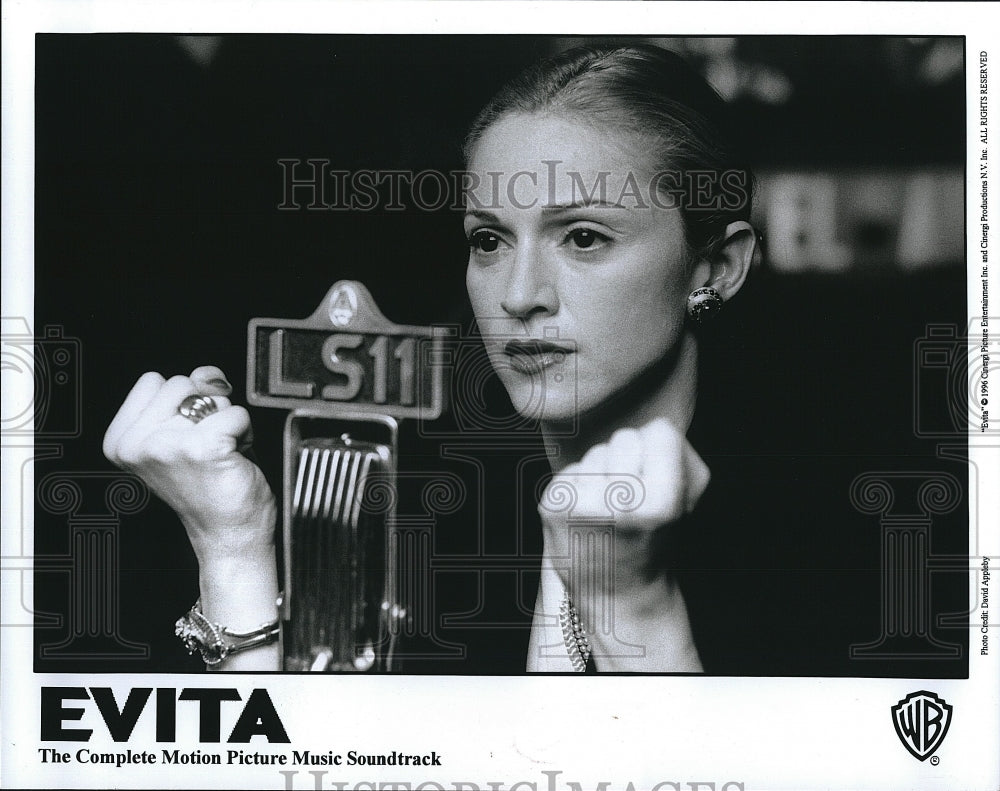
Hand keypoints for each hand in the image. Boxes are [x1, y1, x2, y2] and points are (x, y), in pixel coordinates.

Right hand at [103, 365, 276, 561]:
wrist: (227, 532)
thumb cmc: (208, 486)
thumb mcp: (184, 431)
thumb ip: (187, 394)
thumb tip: (205, 373)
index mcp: (121, 440)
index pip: (154, 381)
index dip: (181, 400)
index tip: (186, 432)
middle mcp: (137, 444)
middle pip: (181, 383)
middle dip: (204, 410)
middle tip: (206, 446)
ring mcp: (167, 445)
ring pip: (210, 397)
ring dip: (224, 421)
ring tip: (218, 452)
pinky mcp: (202, 447)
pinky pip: (236, 413)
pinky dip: (244, 431)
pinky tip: (232, 457)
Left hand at [538, 417, 707, 669]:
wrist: (618, 595)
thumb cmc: (656, 542)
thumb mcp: (688, 503)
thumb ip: (678, 455)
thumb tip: (653, 428)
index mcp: (659, 502)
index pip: (660, 431)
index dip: (662, 449)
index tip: (659, 475)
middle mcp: (617, 503)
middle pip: (625, 437)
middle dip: (631, 459)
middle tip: (633, 496)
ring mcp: (579, 505)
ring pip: (596, 451)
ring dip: (604, 473)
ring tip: (610, 509)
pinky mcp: (551, 508)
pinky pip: (571, 468)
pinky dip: (580, 486)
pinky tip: (588, 515)